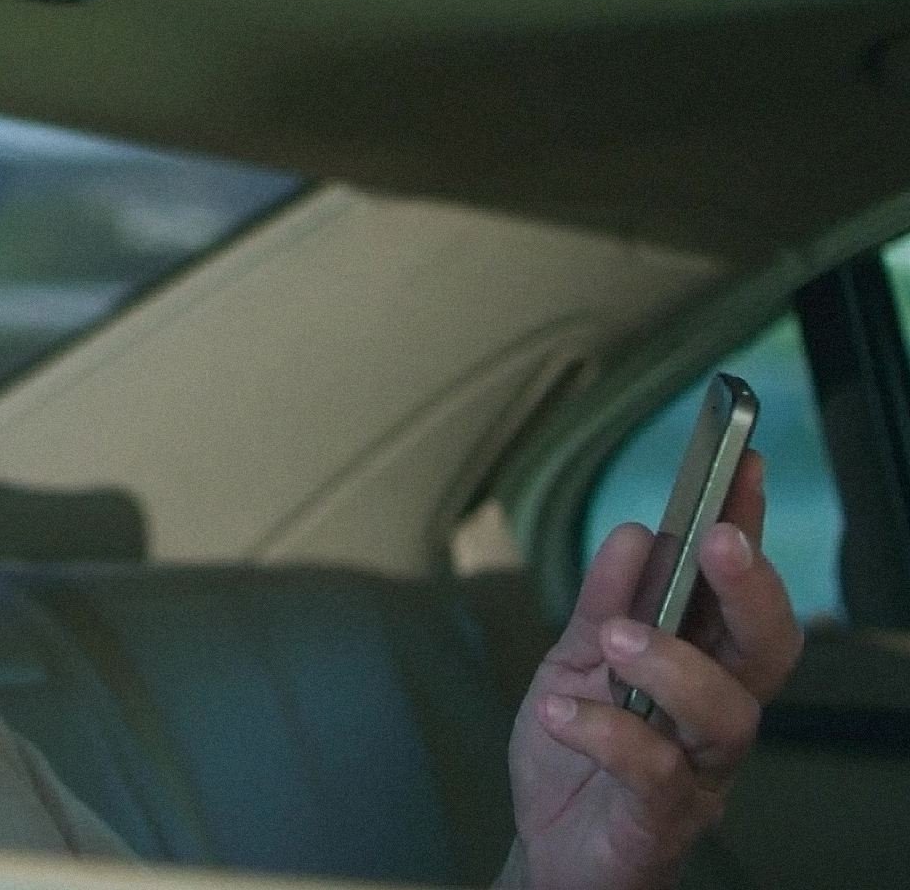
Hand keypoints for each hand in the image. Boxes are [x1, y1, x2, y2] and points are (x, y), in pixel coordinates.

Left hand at [501, 450, 802, 889]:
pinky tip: (564, 710)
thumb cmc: (574, 757)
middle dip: (750, 589)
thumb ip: (602, 605)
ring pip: (727, 714)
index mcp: (700, 667)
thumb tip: (635, 534)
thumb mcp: (572, 664)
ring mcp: (697, 771)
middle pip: (769, 650)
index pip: (738, 592)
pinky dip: (607, 733)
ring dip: (672, 662)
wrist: (546, 849)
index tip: (740, 466)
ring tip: (617, 639)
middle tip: (713, 542)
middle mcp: (714, 716)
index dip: (746, 528)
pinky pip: (654, 774)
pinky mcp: (662, 819)